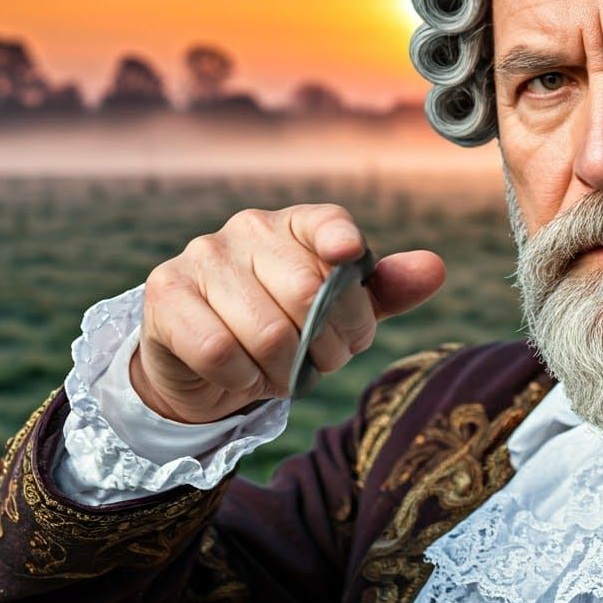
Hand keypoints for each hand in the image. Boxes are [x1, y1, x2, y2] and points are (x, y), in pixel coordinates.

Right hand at [130, 204, 445, 422]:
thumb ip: (383, 290)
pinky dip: (243, 379)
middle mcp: (248, 229)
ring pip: (267, 331)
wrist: (201, 361)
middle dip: (327, 345)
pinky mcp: (167, 293)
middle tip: (320, 361)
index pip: (329, 223)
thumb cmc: (282, 326)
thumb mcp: (339, 312)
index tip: (348, 258)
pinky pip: (220, 350)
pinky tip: (243, 375)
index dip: (346, 246)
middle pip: (309, 293)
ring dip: (284, 370)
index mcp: (295, 226)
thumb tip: (436, 268)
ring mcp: (202, 257)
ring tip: (279, 371)